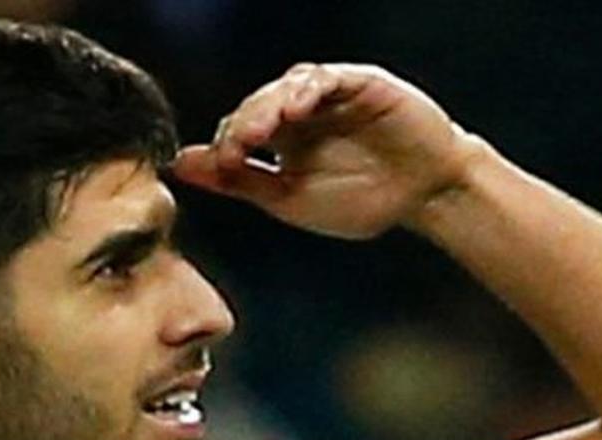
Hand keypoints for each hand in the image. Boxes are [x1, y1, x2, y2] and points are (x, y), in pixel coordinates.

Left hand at [172, 63, 484, 239]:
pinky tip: (296, 109)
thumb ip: (236, 180)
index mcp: (278, 138)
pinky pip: (328, 77)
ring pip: (286, 87)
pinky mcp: (361, 83)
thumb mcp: (287, 198)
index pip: (237, 130)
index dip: (224, 148)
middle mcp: (298, 111)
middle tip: (234, 148)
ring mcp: (329, 94)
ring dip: (268, 105)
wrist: (422, 198)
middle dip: (241, 126)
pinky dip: (308, 89)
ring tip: (258, 130)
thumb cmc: (358, 200)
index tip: (219, 167)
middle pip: (256, 105)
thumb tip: (179, 165)